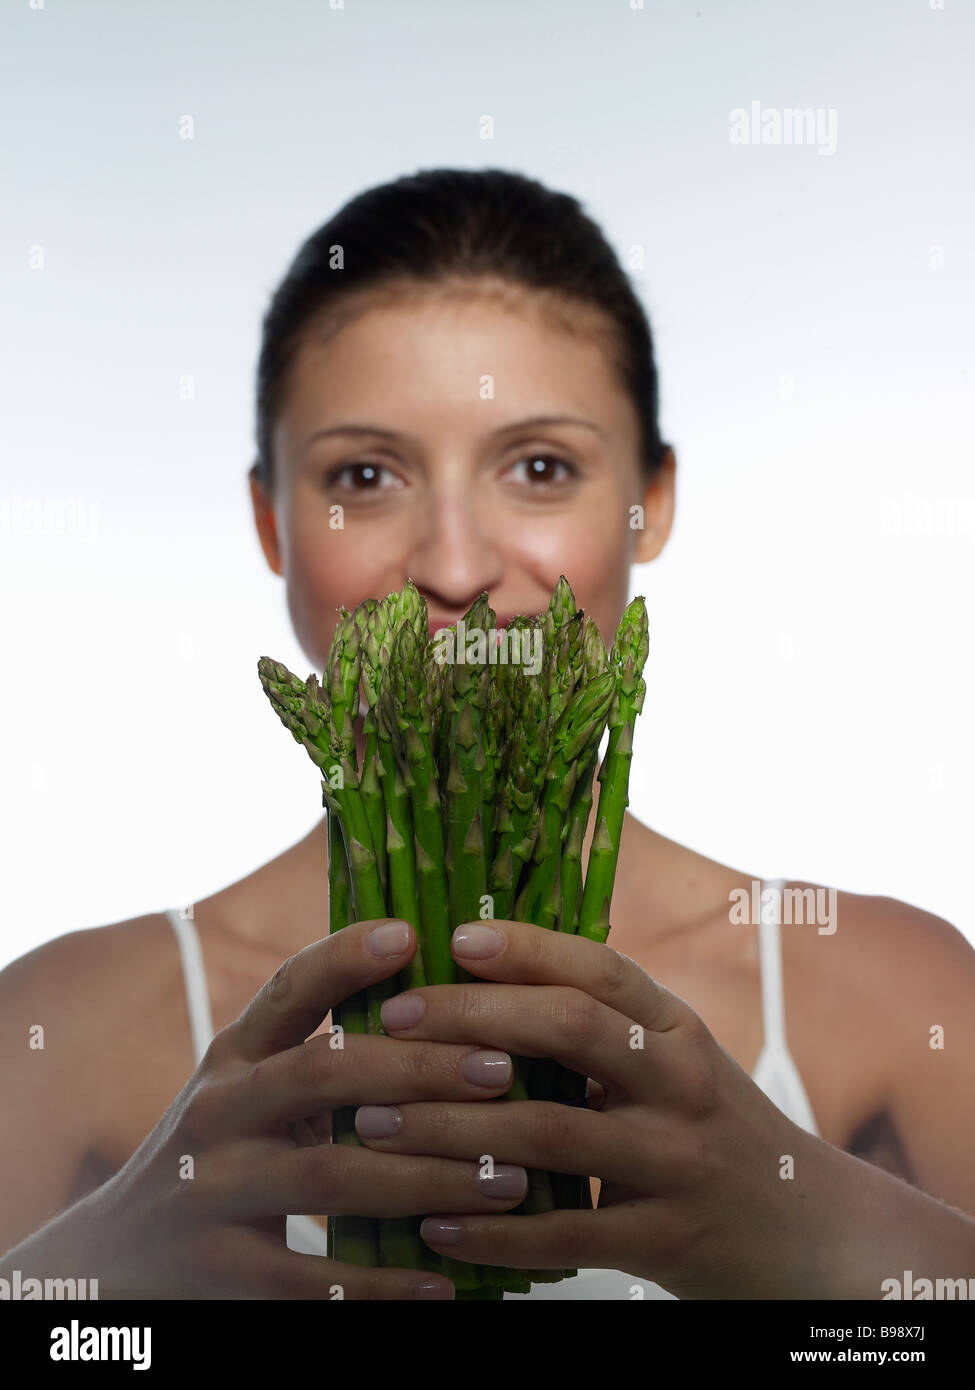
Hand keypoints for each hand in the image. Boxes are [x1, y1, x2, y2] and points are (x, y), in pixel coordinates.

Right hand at [62, 919, 530, 1299]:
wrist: (123, 1254)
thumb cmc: (225, 1150)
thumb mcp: (252, 1088)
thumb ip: (322, 1052)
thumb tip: (447, 1003)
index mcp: (233, 1056)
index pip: (287, 990)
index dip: (343, 957)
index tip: (410, 933)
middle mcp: (218, 1113)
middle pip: (323, 1074)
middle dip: (420, 1068)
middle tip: (503, 1069)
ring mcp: (214, 1192)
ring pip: (332, 1177)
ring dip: (429, 1177)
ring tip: (508, 1180)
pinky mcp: (223, 1272)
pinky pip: (313, 1280)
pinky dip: (383, 1285)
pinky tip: (445, 1281)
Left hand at [354, 919, 849, 1298]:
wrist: (814, 1232)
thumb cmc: (717, 1132)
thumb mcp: (679, 1063)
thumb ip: (606, 1029)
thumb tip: (485, 988)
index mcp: (679, 1029)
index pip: (601, 969)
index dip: (527, 948)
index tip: (454, 937)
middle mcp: (682, 1082)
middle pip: (570, 1029)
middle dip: (471, 1017)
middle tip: (393, 1018)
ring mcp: (678, 1161)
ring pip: (551, 1132)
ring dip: (451, 1126)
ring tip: (376, 1122)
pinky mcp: (668, 1239)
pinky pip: (565, 1235)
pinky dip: (492, 1231)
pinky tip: (433, 1225)